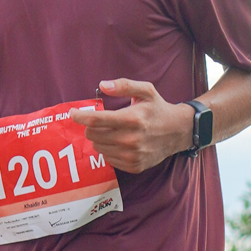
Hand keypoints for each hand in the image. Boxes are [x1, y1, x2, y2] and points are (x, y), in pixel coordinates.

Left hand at [71, 80, 193, 173]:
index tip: (73, 113)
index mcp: (132, 119)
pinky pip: (109, 159)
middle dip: (92, 127)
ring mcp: (133, 155)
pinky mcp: (134, 166)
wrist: (178, 131)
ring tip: (112, 131)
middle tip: (100, 121)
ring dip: (100, 139)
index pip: (96, 120)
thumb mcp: (145, 90)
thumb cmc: (158, 108)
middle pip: (93, 135)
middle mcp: (131, 140)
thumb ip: (123, 85)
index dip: (80, 116)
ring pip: (99, 148)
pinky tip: (120, 143)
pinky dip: (109, 150)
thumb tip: (102, 85)